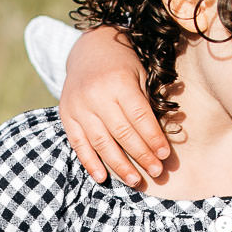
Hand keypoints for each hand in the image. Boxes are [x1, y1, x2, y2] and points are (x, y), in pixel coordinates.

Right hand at [59, 26, 168, 185]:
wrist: (89, 49)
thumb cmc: (122, 65)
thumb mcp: (139, 75)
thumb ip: (146, 104)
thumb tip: (159, 141)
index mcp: (118, 82)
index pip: (139, 116)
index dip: (153, 138)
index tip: (165, 155)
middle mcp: (96, 95)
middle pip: (122, 133)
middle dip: (141, 155)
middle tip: (156, 172)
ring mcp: (79, 107)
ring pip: (101, 142)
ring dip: (119, 165)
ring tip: (135, 181)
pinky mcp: (67, 116)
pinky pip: (78, 144)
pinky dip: (90, 162)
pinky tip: (102, 178)